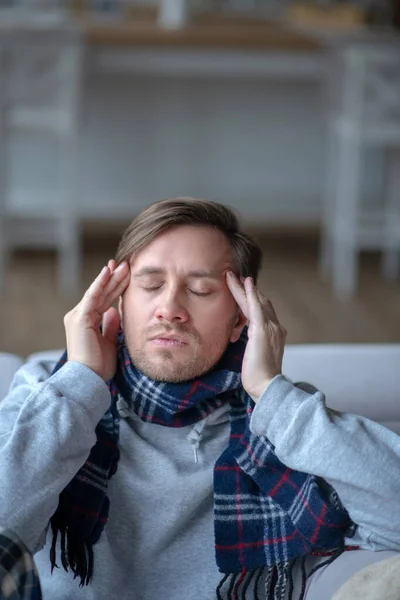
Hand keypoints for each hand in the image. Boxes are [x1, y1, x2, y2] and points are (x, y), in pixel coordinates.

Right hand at [64, 259, 129, 380]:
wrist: (89, 378)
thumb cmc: (98, 365)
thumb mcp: (109, 341)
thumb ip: (110, 325)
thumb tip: (114, 311)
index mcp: (86, 322)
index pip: (103, 300)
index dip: (115, 288)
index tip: (126, 276)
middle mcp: (79, 316)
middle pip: (101, 293)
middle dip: (114, 279)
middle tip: (126, 265)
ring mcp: (78, 316)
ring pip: (98, 292)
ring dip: (111, 278)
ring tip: (123, 266)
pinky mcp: (79, 318)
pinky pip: (92, 296)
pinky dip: (100, 283)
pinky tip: (108, 271)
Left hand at [226, 272, 286, 402]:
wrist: (266, 386)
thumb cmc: (260, 377)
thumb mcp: (256, 356)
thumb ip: (254, 344)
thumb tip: (248, 341)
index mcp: (275, 333)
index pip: (263, 310)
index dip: (253, 298)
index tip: (244, 289)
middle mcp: (275, 327)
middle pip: (260, 302)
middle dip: (247, 289)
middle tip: (235, 277)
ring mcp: (270, 327)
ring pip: (255, 301)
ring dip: (243, 288)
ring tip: (232, 276)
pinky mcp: (262, 330)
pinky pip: (256, 307)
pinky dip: (250, 293)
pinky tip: (245, 282)